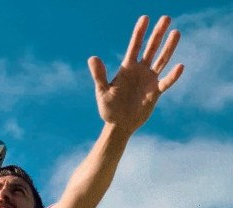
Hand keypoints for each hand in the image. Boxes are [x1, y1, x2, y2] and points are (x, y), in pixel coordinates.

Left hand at [88, 15, 183, 134]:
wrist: (119, 125)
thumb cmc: (108, 108)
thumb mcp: (102, 91)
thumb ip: (99, 75)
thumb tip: (92, 58)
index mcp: (127, 68)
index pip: (134, 46)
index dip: (139, 32)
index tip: (145, 18)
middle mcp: (140, 70)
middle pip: (151, 48)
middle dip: (158, 34)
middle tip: (166, 18)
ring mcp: (149, 80)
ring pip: (162, 60)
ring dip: (169, 47)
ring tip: (176, 32)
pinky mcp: (156, 92)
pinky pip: (166, 82)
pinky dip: (173, 76)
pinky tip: (180, 66)